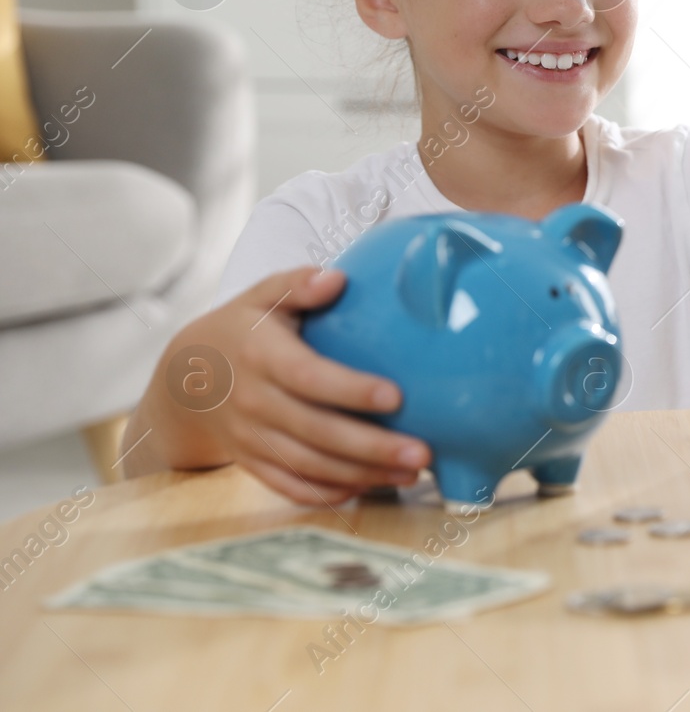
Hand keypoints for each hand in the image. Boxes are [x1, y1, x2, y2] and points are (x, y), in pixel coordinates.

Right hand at [152, 267, 431, 504]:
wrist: (185, 379)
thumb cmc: (240, 329)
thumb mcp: (261, 297)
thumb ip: (297, 283)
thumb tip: (338, 278)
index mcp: (261, 357)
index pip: (309, 378)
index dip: (351, 390)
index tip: (397, 397)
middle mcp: (254, 403)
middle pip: (317, 433)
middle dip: (372, 447)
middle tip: (422, 452)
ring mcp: (251, 438)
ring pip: (310, 466)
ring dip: (363, 474)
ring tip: (413, 472)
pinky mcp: (253, 463)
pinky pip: (292, 486)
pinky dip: (330, 493)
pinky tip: (371, 487)